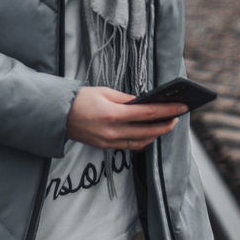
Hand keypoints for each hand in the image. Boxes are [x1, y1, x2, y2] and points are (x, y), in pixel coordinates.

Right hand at [66, 86, 186, 150]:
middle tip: (177, 116)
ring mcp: (110, 142)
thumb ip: (126, 98)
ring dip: (156, 134)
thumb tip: (144, 102)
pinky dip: (143, 140)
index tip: (181, 107)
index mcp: (113, 114)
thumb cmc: (80, 100)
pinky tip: (149, 133)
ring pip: (142, 142)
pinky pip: (130, 146)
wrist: (58, 116)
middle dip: (167, 124)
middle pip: (149, 131)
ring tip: (166, 124)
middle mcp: (114, 131)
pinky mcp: (106, 147)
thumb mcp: (104, 92)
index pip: (148, 113)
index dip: (167, 110)